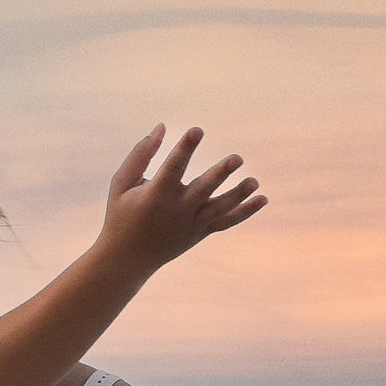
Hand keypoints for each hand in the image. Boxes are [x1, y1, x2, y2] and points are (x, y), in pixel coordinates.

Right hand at [100, 124, 264, 275]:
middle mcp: (177, 211)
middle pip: (203, 189)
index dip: (185, 148)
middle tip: (237, 158)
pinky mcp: (201, 232)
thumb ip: (141, 154)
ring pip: (220, 208)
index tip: (197, 130)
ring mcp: (192, 224)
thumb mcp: (122, 183)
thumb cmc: (122, 214)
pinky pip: (227, 222)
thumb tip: (162, 127)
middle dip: (220, 174)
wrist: (128, 257)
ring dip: (239, 194)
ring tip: (255, 180)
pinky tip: (263, 199)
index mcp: (156, 196)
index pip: (173, 168)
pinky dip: (245, 212)